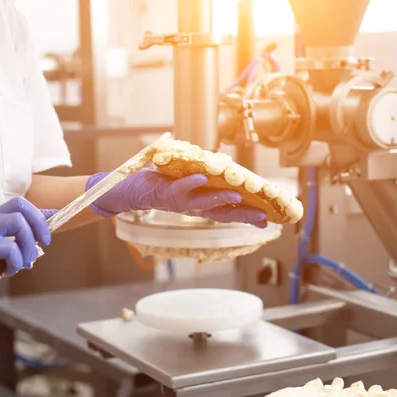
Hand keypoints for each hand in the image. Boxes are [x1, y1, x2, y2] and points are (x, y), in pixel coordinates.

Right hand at [0, 197, 55, 312]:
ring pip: (18, 223)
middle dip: (40, 223)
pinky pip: (9, 247)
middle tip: (44, 243)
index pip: (18, 206)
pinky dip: (16, 260)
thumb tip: (34, 248)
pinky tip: (10, 270)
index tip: (54, 217)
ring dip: (28, 244)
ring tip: (25, 262)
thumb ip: (9, 247)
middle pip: (21, 207)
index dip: (39, 211)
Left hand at [87, 169, 266, 227]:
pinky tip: (202, 179)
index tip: (267, 220)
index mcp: (198, 205)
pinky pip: (180, 188)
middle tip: (263, 216)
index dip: (246, 216)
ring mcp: (179, 201)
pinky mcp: (165, 192)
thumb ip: (203, 184)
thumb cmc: (159, 185)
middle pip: (221, 212)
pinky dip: (191, 183)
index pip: (227, 212)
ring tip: (237, 196)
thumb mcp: (186, 186)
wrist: (129, 190)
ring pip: (203, 203)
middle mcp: (191, 207)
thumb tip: (224, 175)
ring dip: (220, 200)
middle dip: (242, 214)